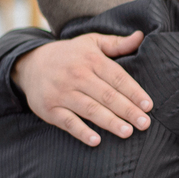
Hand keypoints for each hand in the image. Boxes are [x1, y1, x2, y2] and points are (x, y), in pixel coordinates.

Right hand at [13, 31, 152, 146]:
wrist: (30, 63)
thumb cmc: (70, 55)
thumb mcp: (91, 42)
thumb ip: (117, 43)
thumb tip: (141, 36)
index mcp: (91, 59)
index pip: (117, 77)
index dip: (134, 92)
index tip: (148, 106)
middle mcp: (76, 75)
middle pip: (106, 95)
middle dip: (127, 110)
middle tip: (144, 123)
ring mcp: (61, 92)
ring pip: (89, 109)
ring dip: (109, 122)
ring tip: (128, 132)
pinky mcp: (49, 108)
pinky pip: (67, 122)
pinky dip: (81, 131)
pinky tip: (96, 140)